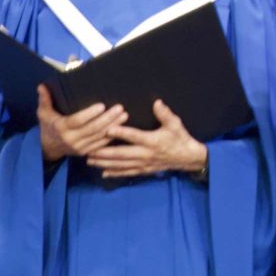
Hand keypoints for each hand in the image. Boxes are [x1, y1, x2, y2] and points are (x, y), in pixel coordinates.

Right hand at [36, 86, 127, 163]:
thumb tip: (42, 86)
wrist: (49, 147)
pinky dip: (112, 136)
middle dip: (107, 119)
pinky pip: (101, 145)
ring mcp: (80, 147)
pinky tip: (122, 128)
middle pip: (92, 129)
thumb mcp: (43, 113)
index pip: (77, 121)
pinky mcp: (86, 152)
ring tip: (124, 115)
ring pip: (99, 137)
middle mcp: (71, 139)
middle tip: (120, 108)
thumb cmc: (48, 126)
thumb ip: (45, 100)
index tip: (101, 105)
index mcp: (61, 128)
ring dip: (113, 126)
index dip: (89, 114)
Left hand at [83, 99, 208, 180]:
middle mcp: (145, 154)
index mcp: (152, 141)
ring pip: (121, 165)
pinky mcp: (144, 170)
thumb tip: (157, 102)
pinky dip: (115, 173)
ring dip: (104, 163)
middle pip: (121, 154)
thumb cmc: (180, 138)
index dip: (120, 133)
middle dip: (103, 153)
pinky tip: (104, 173)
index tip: (107, 129)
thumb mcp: (175, 124)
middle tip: (89, 150)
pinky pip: (127, 172)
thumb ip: (165, 113)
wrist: (187, 158)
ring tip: (90, 160)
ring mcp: (143, 164)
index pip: (133, 136)